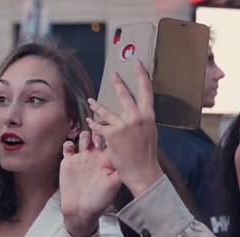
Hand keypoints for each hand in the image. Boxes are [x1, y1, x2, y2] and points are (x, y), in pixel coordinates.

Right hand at [60, 131, 121, 236]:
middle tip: (97, 140)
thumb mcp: (114, 183)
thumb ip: (120, 168)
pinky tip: (71, 147)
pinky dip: (68, 143)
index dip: (110, 135)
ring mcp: (82, 158)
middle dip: (97, 132)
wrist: (80, 210)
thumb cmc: (99, 199)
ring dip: (84, 136)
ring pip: (83, 138)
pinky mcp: (69, 161)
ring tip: (85, 144)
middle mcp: (95, 157)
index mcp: (107, 160)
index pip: (110, 142)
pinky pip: (67, 147)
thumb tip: (128, 154)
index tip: (110, 133)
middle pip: (96, 136)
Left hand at [86, 59, 162, 196]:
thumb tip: (138, 112)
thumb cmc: (147, 155)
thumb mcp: (150, 133)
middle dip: (117, 82)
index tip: (137, 63)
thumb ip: (142, 120)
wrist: (143, 171)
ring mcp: (123, 125)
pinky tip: (90, 122)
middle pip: (125, 94)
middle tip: (113, 72)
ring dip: (97, 105)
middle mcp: (137, 117)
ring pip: (107, 110)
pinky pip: (99, 126)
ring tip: (91, 101)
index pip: (147, 90)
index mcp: (148, 116)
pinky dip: (94, 124)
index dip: (142, 74)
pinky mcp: (112, 135)